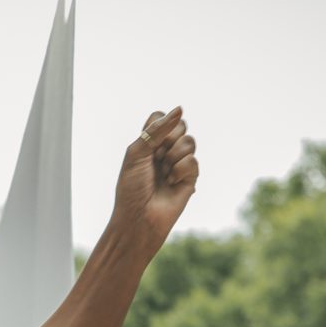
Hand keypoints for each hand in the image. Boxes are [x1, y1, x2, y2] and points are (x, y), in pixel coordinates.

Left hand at [112, 106, 197, 254]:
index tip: (147, 144)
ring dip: (173, 157)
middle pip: (180, 126)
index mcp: (148, 142)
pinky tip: (171, 183)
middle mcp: (164, 150)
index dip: (158, 126)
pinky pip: (193, 161)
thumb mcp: (138, 152)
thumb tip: (180, 109)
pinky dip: (180, 171)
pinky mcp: (190, 178)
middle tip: (156, 160)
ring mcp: (178, 163)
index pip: (161, 117)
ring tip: (163, 174)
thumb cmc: (132, 187)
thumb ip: (158, 129)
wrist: (139, 217)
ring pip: (190, 142)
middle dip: (168, 141)